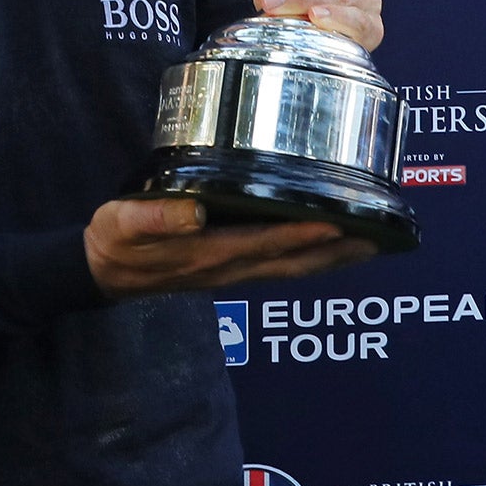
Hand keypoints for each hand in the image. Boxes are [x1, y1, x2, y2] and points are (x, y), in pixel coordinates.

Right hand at [84, 197, 378, 298]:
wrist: (104, 273)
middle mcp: (229, 267)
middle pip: (294, 264)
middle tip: (381, 235)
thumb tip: (193, 212)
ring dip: (334, 258)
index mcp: (206, 254)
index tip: (338, 219)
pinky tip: (332, 243)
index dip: (302, 234)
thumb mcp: (121, 225)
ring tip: (372, 241)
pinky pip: (283, 266)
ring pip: (294, 268)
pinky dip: (313, 257)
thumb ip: (154, 219)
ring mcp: (234, 271)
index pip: (264, 244)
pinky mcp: (233, 267)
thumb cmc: (114, 242)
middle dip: (338, 251)